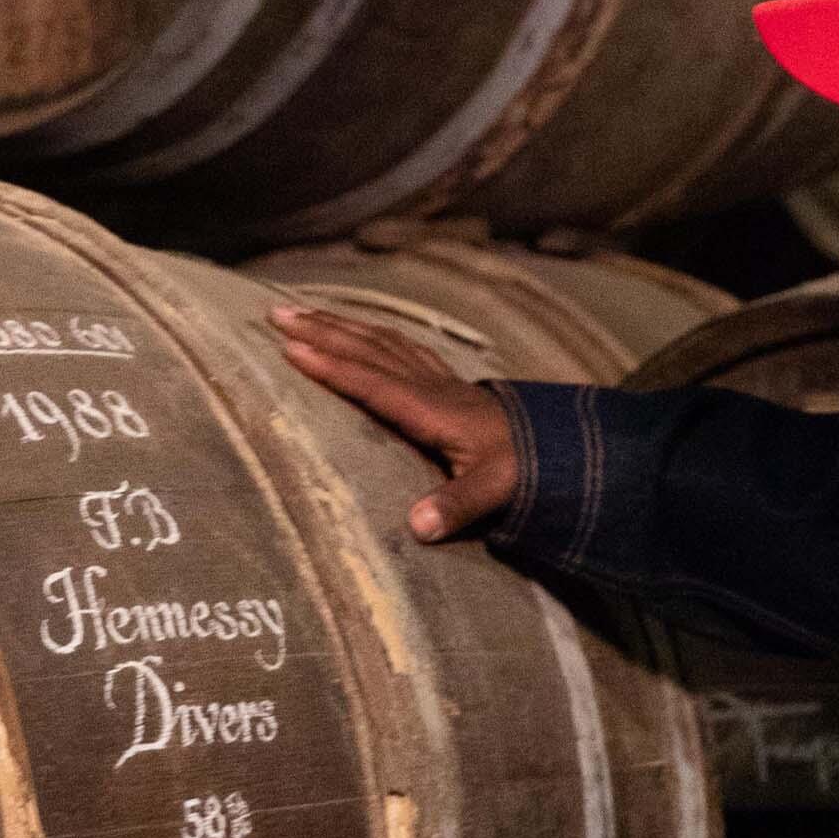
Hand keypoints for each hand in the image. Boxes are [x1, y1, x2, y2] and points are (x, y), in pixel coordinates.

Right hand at [270, 304, 519, 541]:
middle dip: (320, 330)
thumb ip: (458, 505)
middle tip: (275, 313)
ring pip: (381, 341)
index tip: (291, 350)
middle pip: (368, 350)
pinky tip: (359, 329)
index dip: (332, 367)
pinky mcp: (448, 383)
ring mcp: (440, 381)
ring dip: (339, 324)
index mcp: (433, 411)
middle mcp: (431, 387)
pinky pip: (401, 346)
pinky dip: (371, 333)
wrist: (564, 448)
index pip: (373, 383)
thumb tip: (418, 526)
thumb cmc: (528, 470)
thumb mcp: (497, 492)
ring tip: (301, 312)